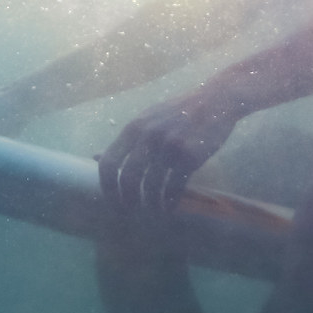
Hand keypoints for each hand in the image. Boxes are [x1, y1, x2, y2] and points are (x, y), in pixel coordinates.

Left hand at [99, 93, 242, 213]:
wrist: (215, 101)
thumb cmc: (179, 112)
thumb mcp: (147, 119)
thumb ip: (126, 139)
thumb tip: (96, 158)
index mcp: (134, 128)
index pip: (108, 163)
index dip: (107, 187)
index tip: (112, 201)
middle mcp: (148, 136)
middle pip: (127, 178)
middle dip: (127, 201)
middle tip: (131, 212)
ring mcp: (169, 146)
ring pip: (151, 186)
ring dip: (151, 204)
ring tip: (154, 211)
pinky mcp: (189, 156)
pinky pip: (174, 187)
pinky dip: (170, 202)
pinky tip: (169, 206)